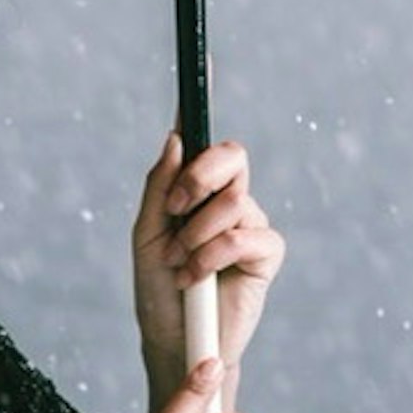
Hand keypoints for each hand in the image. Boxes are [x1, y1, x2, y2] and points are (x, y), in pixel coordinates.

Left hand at [132, 134, 284, 400]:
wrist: (172, 340)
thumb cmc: (158, 289)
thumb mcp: (147, 234)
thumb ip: (160, 187)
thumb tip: (177, 138)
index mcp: (197, 190)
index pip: (203, 142)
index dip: (202, 109)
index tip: (201, 71)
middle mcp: (227, 200)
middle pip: (231, 155)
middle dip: (199, 177)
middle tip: (175, 208)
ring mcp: (249, 225)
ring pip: (233, 201)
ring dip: (196, 235)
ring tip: (178, 264)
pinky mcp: (265, 255)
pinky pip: (245, 236)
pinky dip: (212, 256)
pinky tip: (196, 277)